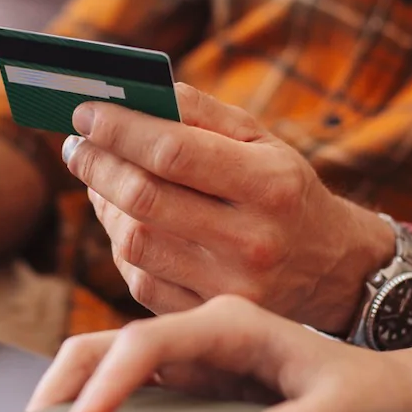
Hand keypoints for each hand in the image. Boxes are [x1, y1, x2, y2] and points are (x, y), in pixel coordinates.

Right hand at [27, 296, 411, 411]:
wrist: (382, 384)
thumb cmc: (366, 390)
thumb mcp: (346, 409)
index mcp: (231, 324)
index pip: (150, 341)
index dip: (111, 381)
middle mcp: (197, 332)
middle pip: (109, 342)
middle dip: (64, 381)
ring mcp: (184, 357)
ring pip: (104, 361)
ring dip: (67, 394)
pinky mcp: (181, 382)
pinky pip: (121, 387)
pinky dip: (88, 407)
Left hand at [64, 83, 391, 332]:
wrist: (334, 272)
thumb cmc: (286, 191)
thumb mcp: (264, 143)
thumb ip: (202, 113)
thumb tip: (134, 94)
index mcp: (270, 184)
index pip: (173, 152)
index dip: (119, 130)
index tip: (84, 113)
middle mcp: (252, 241)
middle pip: (144, 199)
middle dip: (98, 165)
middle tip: (77, 146)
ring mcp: (228, 288)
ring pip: (133, 241)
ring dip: (104, 205)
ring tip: (100, 179)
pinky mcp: (206, 317)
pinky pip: (139, 279)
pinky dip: (120, 244)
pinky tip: (124, 220)